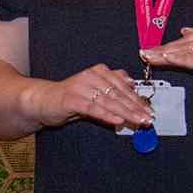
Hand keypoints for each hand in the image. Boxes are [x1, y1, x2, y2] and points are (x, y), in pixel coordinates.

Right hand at [28, 63, 156, 131]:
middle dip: (135, 108)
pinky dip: (107, 114)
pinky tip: (117, 120)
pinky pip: (93, 108)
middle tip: (147, 118)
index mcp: (100, 72)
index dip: (138, 99)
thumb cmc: (71, 96)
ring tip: (137, 121)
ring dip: (126, 112)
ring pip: (109, 101)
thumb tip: (131, 83)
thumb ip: (112, 85)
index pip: (123, 86)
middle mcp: (92, 76)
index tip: (149, 110)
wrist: (44, 100)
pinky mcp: (72, 99)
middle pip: (118, 94)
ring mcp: (81, 87)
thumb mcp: (95, 89)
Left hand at [141, 24, 192, 104]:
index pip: (184, 40)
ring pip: (188, 52)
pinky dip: (181, 61)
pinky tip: (168, 61)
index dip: (165, 46)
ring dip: (167, 55)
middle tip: (142, 54)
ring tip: (149, 58)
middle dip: (161, 50)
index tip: (147, 50)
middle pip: (183, 45)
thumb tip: (185, 31)